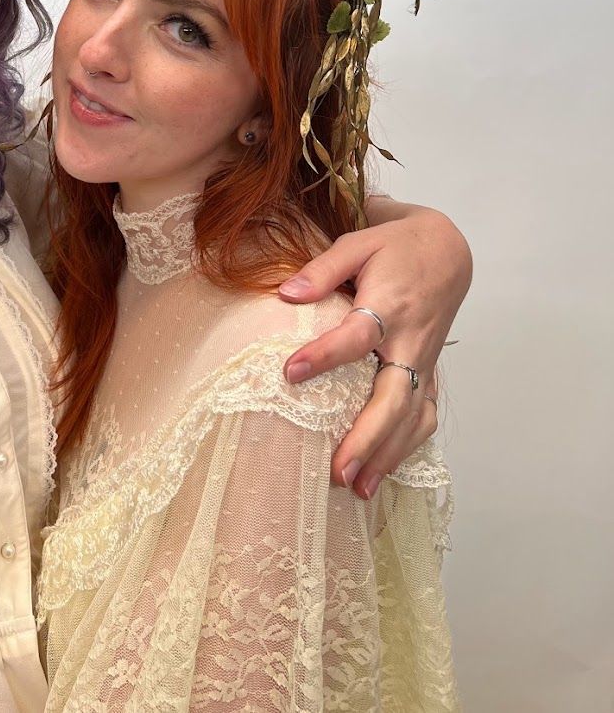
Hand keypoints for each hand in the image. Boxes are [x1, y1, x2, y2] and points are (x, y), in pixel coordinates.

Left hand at [278, 200, 470, 497]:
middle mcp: (411, 341)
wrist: (447, 251)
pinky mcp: (430, 373)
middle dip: (367, 437)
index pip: (356, 336)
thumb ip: (323, 269)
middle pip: (394, 397)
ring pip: (412, 417)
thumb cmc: (395, 247)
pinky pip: (424, 417)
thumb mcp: (358, 243)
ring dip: (387, 455)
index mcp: (391, 306)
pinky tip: (382, 472)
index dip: (325, 355)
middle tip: (337, 471)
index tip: (290, 372)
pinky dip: (407, 447)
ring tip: (357, 489)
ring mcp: (424, 362)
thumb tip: (286, 294)